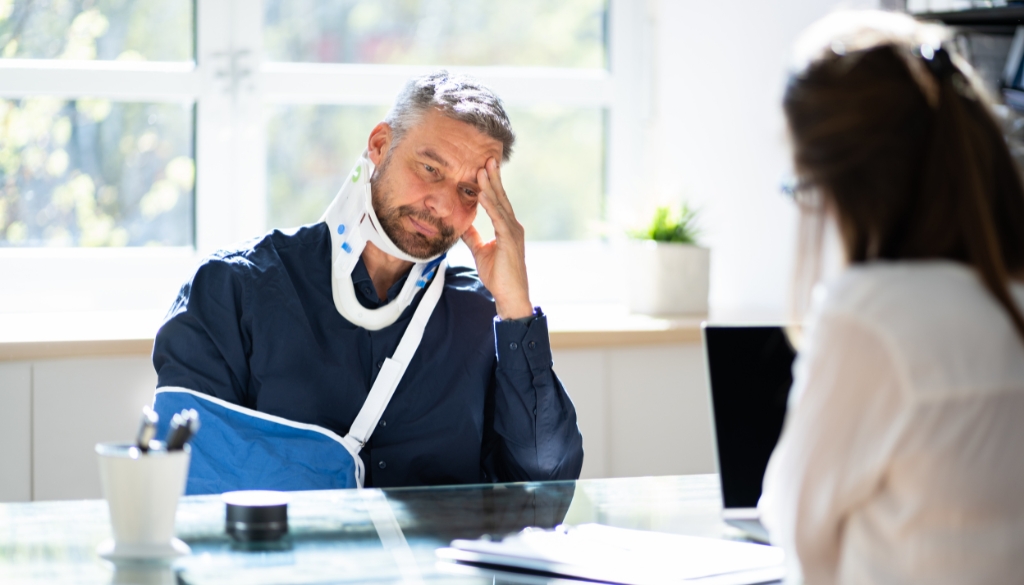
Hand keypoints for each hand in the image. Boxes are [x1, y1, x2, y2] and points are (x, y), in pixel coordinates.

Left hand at [462, 158, 533, 319]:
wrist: (510, 296)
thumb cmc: (498, 276)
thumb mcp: (481, 251)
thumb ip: (473, 237)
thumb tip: (462, 226)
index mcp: (506, 227)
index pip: (498, 201)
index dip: (490, 184)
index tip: (482, 168)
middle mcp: (512, 226)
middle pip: (501, 197)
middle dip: (493, 178)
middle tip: (487, 158)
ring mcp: (513, 233)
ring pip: (500, 204)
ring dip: (491, 186)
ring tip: (482, 170)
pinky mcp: (509, 241)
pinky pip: (499, 219)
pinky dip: (490, 205)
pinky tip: (483, 194)